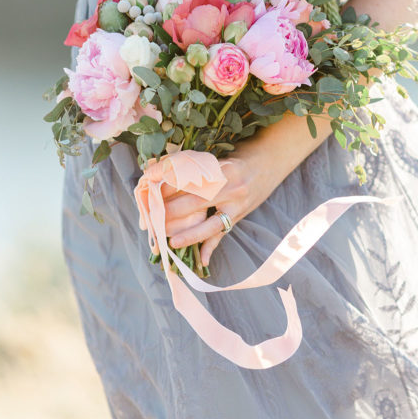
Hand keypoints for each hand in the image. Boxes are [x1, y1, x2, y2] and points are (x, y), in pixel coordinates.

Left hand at [163, 140, 280, 267]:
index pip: (188, 179)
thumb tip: (155, 171)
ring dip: (188, 233)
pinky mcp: (239, 216)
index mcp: (220, 168)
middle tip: (151, 219)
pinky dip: (211, 248)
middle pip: (195, 202)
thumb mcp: (216, 158)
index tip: (147, 190)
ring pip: (208, 223)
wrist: (269, 163)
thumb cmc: (237, 159)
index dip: (166, 186)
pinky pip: (222, 234)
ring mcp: (237, 204)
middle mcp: (230, 187)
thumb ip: (190, 166)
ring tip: (170, 241)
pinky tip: (202, 261)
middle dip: (170, 212)